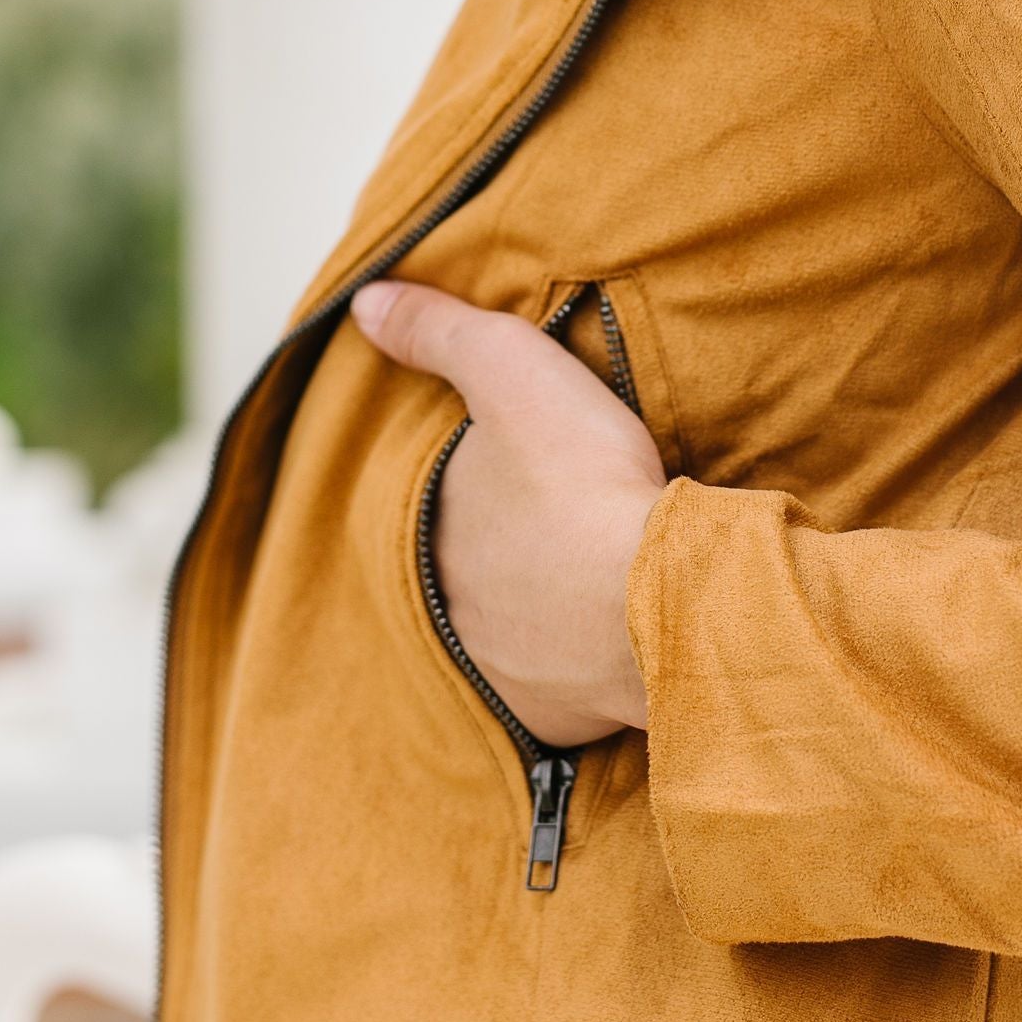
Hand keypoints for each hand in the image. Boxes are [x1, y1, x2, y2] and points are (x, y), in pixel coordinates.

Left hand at [351, 280, 663, 745]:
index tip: (517, 472)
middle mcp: (447, 609)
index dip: (475, 482)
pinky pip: (556, 690)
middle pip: (468, 571)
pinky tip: (601, 646)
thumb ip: (438, 330)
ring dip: (534, 615)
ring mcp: (500, 670)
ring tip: (578, 587)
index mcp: (428, 530)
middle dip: (500, 555)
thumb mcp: (510, 370)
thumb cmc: (583, 481)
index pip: (438, 502)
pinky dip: (573, 668)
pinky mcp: (554, 719)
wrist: (657, 599)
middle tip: (550, 531)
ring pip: (508, 634)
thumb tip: (365, 303)